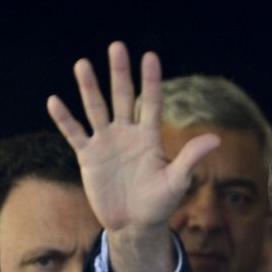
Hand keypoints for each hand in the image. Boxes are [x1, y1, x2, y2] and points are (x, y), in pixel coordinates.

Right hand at [46, 41, 219, 271]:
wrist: (135, 224)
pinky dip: (65, 119)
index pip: (152, 103)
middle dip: (120, 73)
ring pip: (97, 109)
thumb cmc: (160, 203)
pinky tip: (54, 100)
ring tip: (83, 64)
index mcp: (150, 137)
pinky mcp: (88, 156)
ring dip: (89, 88)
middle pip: (123, 98)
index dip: (151, 80)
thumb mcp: (177, 181)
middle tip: (117, 46)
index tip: (150, 55)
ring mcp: (107, 143)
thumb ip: (191, 158)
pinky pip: (75, 134)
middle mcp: (128, 134)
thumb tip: (216, 139)